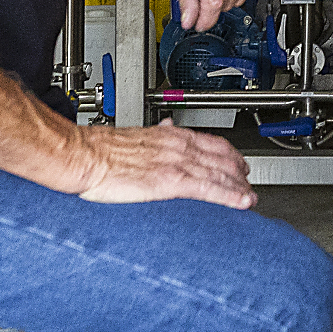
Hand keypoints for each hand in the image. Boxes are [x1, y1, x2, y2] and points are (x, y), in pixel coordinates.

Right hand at [61, 120, 257, 208]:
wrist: (82, 155)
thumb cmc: (99, 149)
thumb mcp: (134, 136)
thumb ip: (156, 134)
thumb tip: (167, 129)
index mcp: (169, 135)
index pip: (212, 143)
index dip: (231, 155)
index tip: (240, 165)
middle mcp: (178, 146)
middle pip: (223, 158)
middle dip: (240, 174)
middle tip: (250, 186)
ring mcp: (176, 163)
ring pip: (220, 174)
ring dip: (240, 187)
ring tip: (250, 199)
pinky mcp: (170, 181)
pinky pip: (208, 189)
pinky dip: (229, 195)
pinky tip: (242, 203)